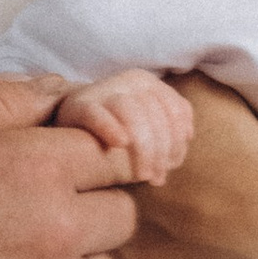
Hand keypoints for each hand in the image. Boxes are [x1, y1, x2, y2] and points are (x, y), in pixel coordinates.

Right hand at [0, 75, 137, 258]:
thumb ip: (4, 99)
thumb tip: (58, 92)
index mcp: (38, 166)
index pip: (116, 149)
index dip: (89, 153)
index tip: (63, 163)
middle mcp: (57, 230)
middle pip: (122, 211)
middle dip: (88, 205)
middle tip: (32, 210)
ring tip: (14, 258)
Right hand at [53, 66, 197, 190]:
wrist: (69, 122)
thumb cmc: (116, 128)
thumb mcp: (146, 124)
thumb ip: (168, 129)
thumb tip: (188, 138)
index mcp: (147, 83)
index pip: (175, 109)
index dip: (178, 139)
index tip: (173, 165)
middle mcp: (128, 81)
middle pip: (156, 115)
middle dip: (161, 151)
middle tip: (157, 177)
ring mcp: (103, 90)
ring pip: (133, 114)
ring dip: (143, 148)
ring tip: (143, 175)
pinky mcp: (79, 105)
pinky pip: (98, 115)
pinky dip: (111, 128)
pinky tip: (120, 144)